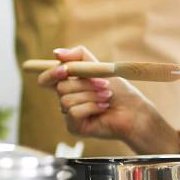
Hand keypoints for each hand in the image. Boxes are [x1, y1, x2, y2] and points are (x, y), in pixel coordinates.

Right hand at [37, 45, 179, 153]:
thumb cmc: (119, 90)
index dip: (51, 73)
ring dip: (91, 95)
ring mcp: (69, 114)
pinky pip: (74, 112)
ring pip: (67, 100)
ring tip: (107, 96)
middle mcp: (66, 99)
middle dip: (85, 83)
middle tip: (104, 84)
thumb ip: (79, 56)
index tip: (65, 70)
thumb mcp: (98, 67)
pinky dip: (92, 107)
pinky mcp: (75, 127)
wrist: (133, 110)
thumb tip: (56, 53)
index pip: (46, 79)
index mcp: (69, 84)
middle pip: (60, 87)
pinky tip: (103, 108)